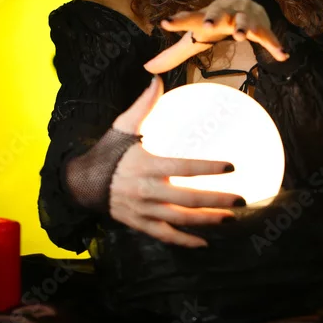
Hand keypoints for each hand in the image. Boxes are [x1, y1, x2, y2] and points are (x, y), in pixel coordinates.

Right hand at [110, 76, 243, 247]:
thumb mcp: (122, 126)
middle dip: (216, 200)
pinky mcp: (139, 224)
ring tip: (230, 219)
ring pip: (180, 220)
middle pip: (187, 199)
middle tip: (241, 200)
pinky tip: (203, 243)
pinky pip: (164, 236)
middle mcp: (146, 191)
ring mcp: (143, 211)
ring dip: (207, 221)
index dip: (208, 168)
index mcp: (146, 165)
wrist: (80, 183)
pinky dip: (184, 242)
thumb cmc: (107, 152)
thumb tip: (156, 79)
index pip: (183, 167)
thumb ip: (143, 105)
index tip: (231, 167)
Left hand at [143, 0, 289, 73]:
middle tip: (208, 26)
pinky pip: (270, 37)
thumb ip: (173, 54)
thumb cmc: (215, 22)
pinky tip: (283, 55)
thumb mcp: (195, 36)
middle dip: (213, 18)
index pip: (189, 18)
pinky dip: (275, 45)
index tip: (164, 23)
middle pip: (218, 14)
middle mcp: (225, 14)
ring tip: (242, 35)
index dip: (177, 21)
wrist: (246, 2)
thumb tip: (147, 69)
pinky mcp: (262, 27)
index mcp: (206, 16)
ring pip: (245, 21)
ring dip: (244, 27)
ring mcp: (245, 18)